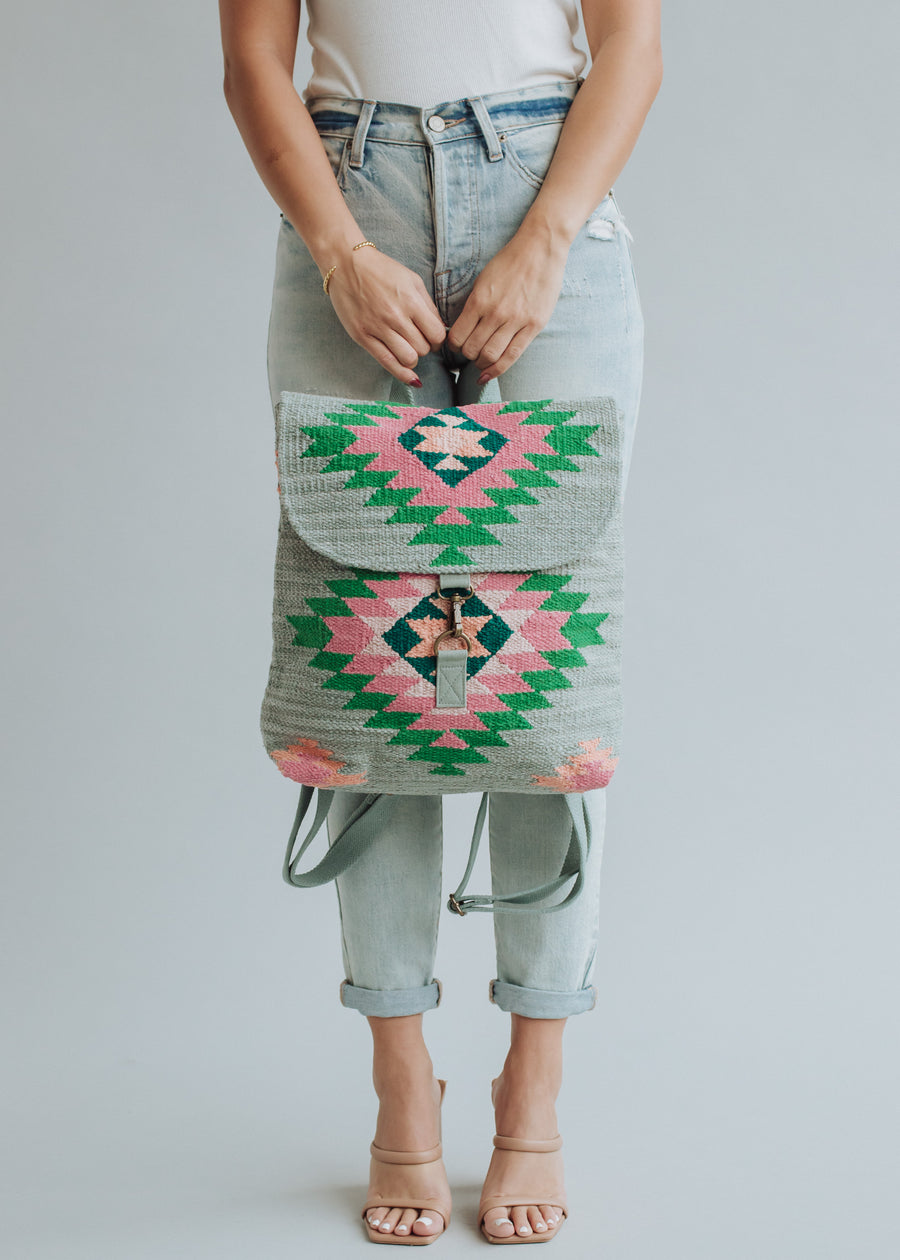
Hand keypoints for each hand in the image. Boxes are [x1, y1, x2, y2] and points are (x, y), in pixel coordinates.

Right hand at [327, 247, 446, 385]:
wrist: (346, 264)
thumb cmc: (381, 270)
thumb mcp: (412, 280)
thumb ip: (428, 305)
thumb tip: (439, 329)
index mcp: (410, 301)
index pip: (437, 334)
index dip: (439, 339)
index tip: (434, 337)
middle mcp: (395, 317)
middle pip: (423, 348)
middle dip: (425, 347)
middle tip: (418, 339)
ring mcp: (378, 328)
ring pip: (408, 358)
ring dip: (413, 357)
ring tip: (408, 349)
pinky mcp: (363, 336)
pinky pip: (387, 363)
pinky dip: (403, 374)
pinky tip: (411, 378)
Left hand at [447, 236, 567, 383]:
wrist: (540, 249)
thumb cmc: (510, 263)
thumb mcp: (483, 280)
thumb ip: (474, 306)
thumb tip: (462, 330)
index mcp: (479, 300)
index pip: (457, 336)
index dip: (452, 345)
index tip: (455, 345)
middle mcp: (496, 313)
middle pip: (472, 349)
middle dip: (466, 355)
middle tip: (469, 353)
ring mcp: (516, 321)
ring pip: (490, 356)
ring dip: (480, 363)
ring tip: (480, 362)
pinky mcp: (533, 326)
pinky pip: (512, 355)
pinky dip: (497, 370)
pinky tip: (488, 375)